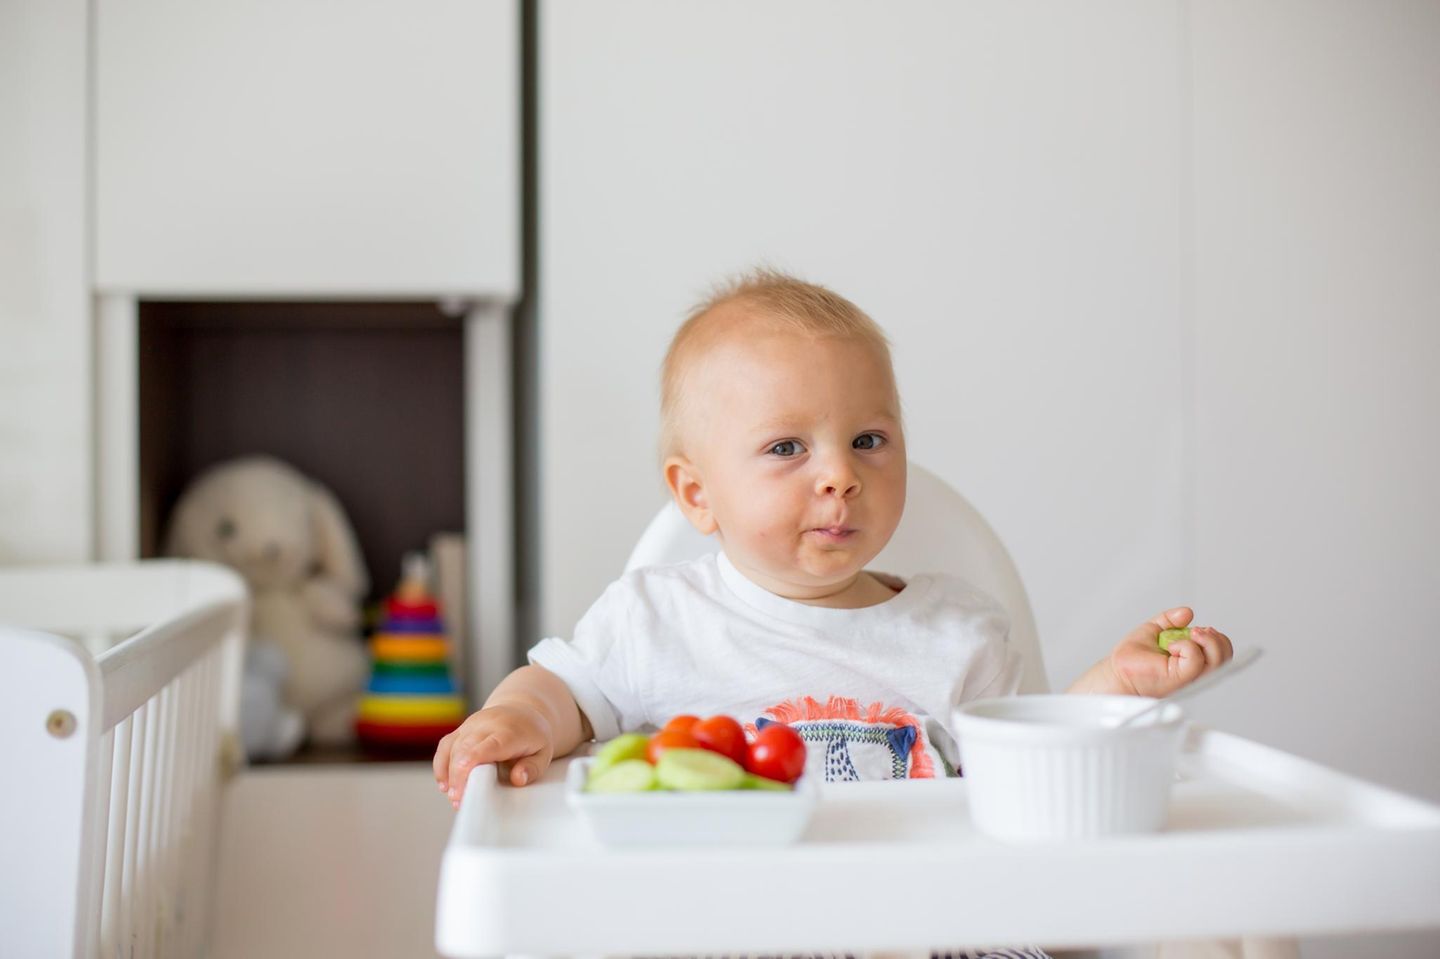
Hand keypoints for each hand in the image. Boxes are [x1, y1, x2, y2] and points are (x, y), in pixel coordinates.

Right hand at [433, 701, 555, 807]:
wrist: (522, 712)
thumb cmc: (531, 736)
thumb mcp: (543, 753)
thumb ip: (533, 768)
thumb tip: (518, 779)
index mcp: (509, 730)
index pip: (488, 745)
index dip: (472, 763)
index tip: (464, 784)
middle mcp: (486, 724)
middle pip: (465, 748)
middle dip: (458, 776)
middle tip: (459, 801)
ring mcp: (471, 725)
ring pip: (452, 747)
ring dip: (449, 774)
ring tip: (454, 797)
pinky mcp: (461, 730)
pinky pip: (446, 746)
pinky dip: (442, 765)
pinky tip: (445, 784)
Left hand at [1108, 607, 1233, 698]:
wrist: (1117, 672)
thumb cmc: (1132, 659)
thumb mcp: (1154, 630)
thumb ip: (1171, 620)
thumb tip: (1187, 612)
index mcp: (1193, 663)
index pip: (1222, 653)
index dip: (1217, 639)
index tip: (1200, 629)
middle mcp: (1195, 673)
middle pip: (1225, 657)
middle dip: (1217, 639)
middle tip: (1197, 631)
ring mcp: (1188, 677)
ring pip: (1216, 661)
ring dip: (1207, 641)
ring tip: (1190, 633)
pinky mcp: (1179, 678)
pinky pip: (1195, 660)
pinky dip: (1187, 646)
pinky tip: (1172, 646)